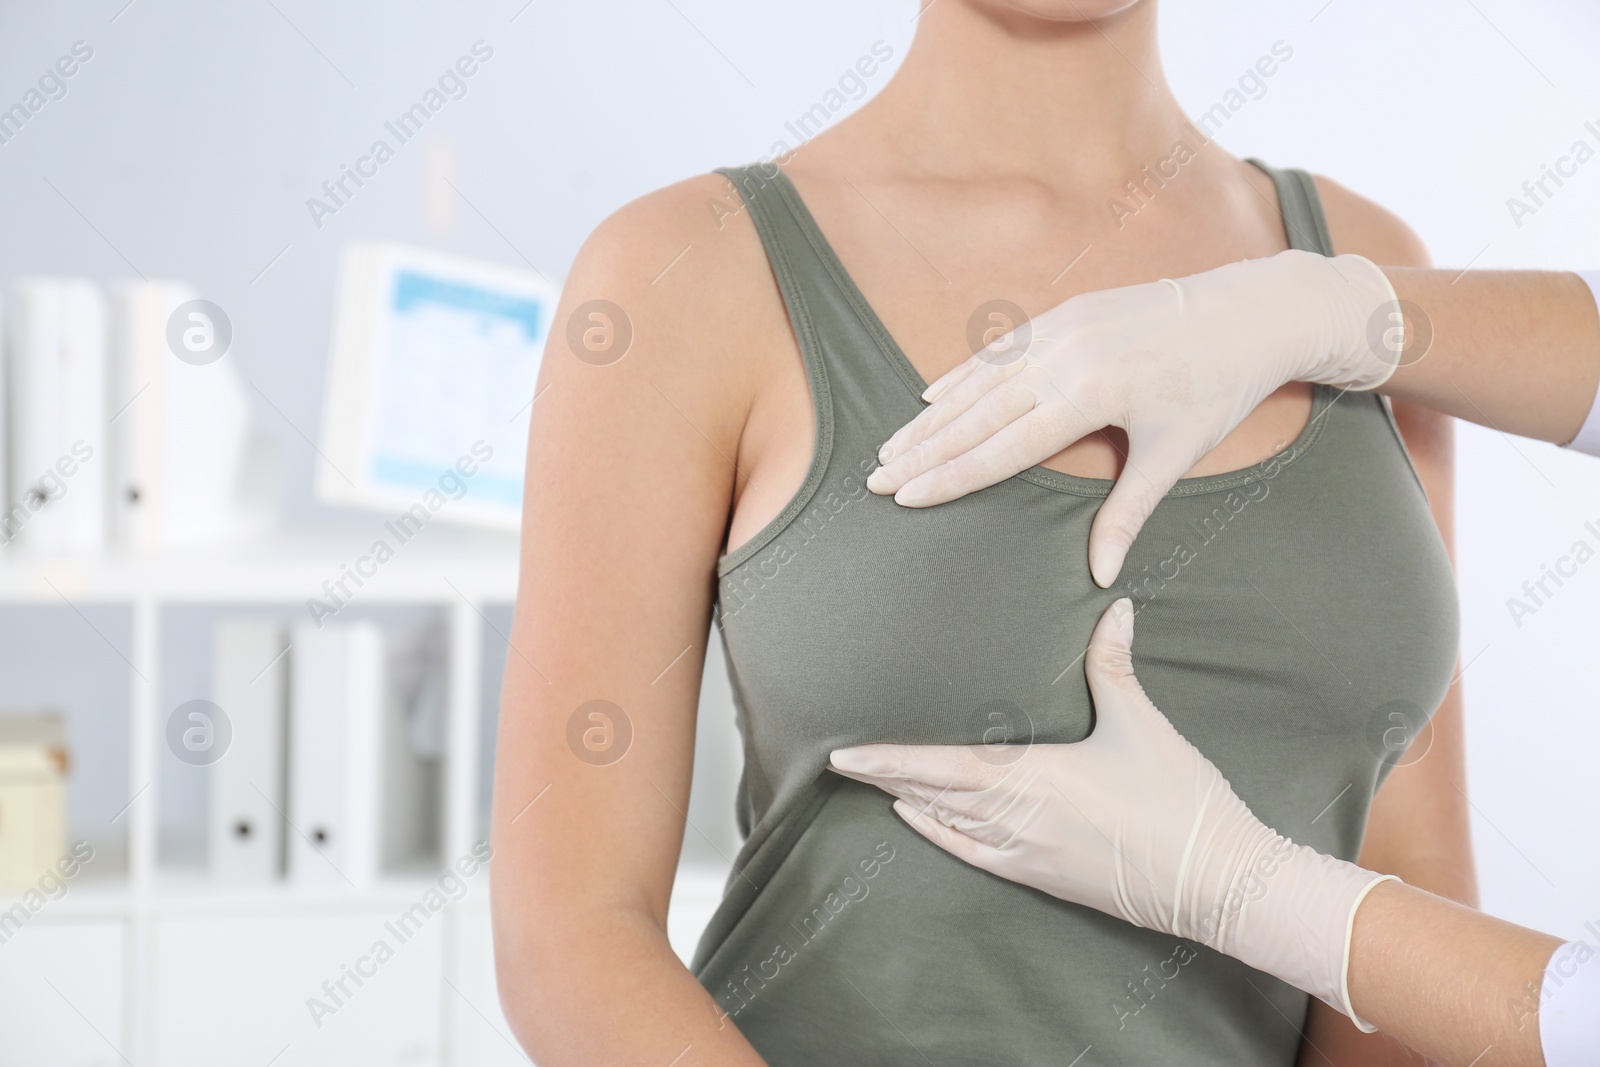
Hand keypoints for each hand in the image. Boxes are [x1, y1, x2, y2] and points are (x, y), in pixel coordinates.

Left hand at [827, 599, 1394, 1029]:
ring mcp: (1028, 852)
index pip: (942, 767)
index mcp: (1036, 776)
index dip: (889, 760)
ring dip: (907, 802)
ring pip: (949, 824)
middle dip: (883, 777)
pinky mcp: (1043, 877)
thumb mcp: (1142, 722)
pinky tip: (917, 821)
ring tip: (870, 782)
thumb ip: (1114, 664)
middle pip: (933, 795)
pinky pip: (975, 856)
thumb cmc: (1180, 801)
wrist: (1217, 881)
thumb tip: (1114, 608)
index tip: (845, 754)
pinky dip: (940, 836)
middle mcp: (1019, 818)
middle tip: (839, 763)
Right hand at [866, 250, 1402, 586]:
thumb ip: (1127, 513)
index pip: (1002, 447)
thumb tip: (1100, 575)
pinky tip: (931, 396)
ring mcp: (1061, 329)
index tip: (907, 497)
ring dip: (931, 417)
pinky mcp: (1066, 312)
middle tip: (875, 480)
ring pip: (979, 381)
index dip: (950, 476)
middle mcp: (1064, 357)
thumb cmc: (1217, 388)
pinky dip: (962, 375)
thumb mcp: (1174, 454)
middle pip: (975, 415)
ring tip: (891, 447)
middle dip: (922, 451)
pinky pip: (999, 350)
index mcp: (1090, 394)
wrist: (1249, 310)